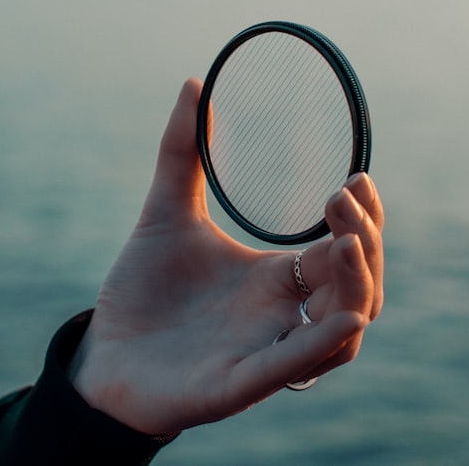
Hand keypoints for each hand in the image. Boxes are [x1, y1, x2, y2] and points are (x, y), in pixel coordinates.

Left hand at [68, 78, 383, 434]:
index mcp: (276, 279)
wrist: (102, 356)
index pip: (342, 249)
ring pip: (341, 335)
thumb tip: (193, 83)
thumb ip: (182, 153)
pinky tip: (346, 318)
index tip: (355, 177)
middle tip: (347, 195)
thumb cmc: (142, 294)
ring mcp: (265, 352)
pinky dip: (322, 345)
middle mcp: (282, 315)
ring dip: (358, 289)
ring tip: (348, 242)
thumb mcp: (164, 213)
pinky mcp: (237, 385)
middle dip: (366, 243)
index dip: (360, 218)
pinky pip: (291, 368)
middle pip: (356, 288)